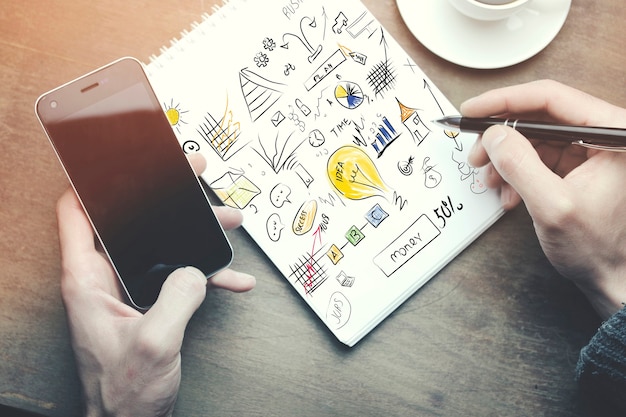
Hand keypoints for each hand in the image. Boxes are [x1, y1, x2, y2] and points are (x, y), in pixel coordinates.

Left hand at [57, 154, 255, 416]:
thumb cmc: (123, 393)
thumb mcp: (153, 343)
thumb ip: (177, 299)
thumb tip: (195, 271)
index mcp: (88, 280)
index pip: (77, 212)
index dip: (95, 181)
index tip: (125, 160)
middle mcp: (106, 279)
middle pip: (131, 220)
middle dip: (166, 197)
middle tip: (192, 175)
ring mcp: (129, 292)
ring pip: (162, 245)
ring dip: (195, 233)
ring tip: (227, 222)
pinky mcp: (151, 306)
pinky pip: (179, 278)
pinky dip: (207, 273)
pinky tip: (233, 278)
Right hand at [461, 80, 625, 319]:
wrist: (610, 277)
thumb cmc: (597, 248)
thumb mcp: (553, 206)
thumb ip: (521, 166)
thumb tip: (494, 134)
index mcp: (612, 132)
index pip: (551, 98)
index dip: (505, 101)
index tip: (473, 109)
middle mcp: (602, 135)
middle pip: (538, 116)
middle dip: (500, 136)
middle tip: (476, 154)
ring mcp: (587, 151)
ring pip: (531, 138)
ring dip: (504, 159)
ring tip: (490, 180)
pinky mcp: (575, 167)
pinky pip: (534, 158)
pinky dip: (514, 173)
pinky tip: (508, 194)